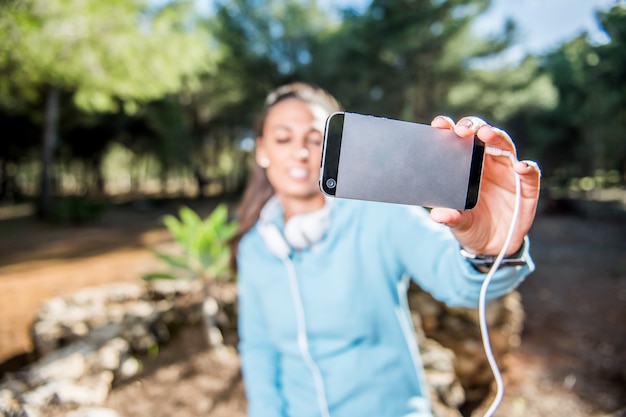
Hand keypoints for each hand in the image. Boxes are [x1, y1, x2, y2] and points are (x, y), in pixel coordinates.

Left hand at [429, 115, 540, 254]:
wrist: (491, 246)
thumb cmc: (470, 225)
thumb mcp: (458, 223)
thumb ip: (450, 217)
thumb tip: (437, 215)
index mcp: (466, 165)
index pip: (459, 141)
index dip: (450, 129)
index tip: (439, 124)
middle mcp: (488, 163)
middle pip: (483, 135)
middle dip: (474, 127)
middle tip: (463, 129)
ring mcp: (508, 172)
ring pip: (506, 147)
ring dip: (498, 138)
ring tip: (487, 134)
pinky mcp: (526, 187)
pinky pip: (530, 174)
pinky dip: (527, 168)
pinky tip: (521, 167)